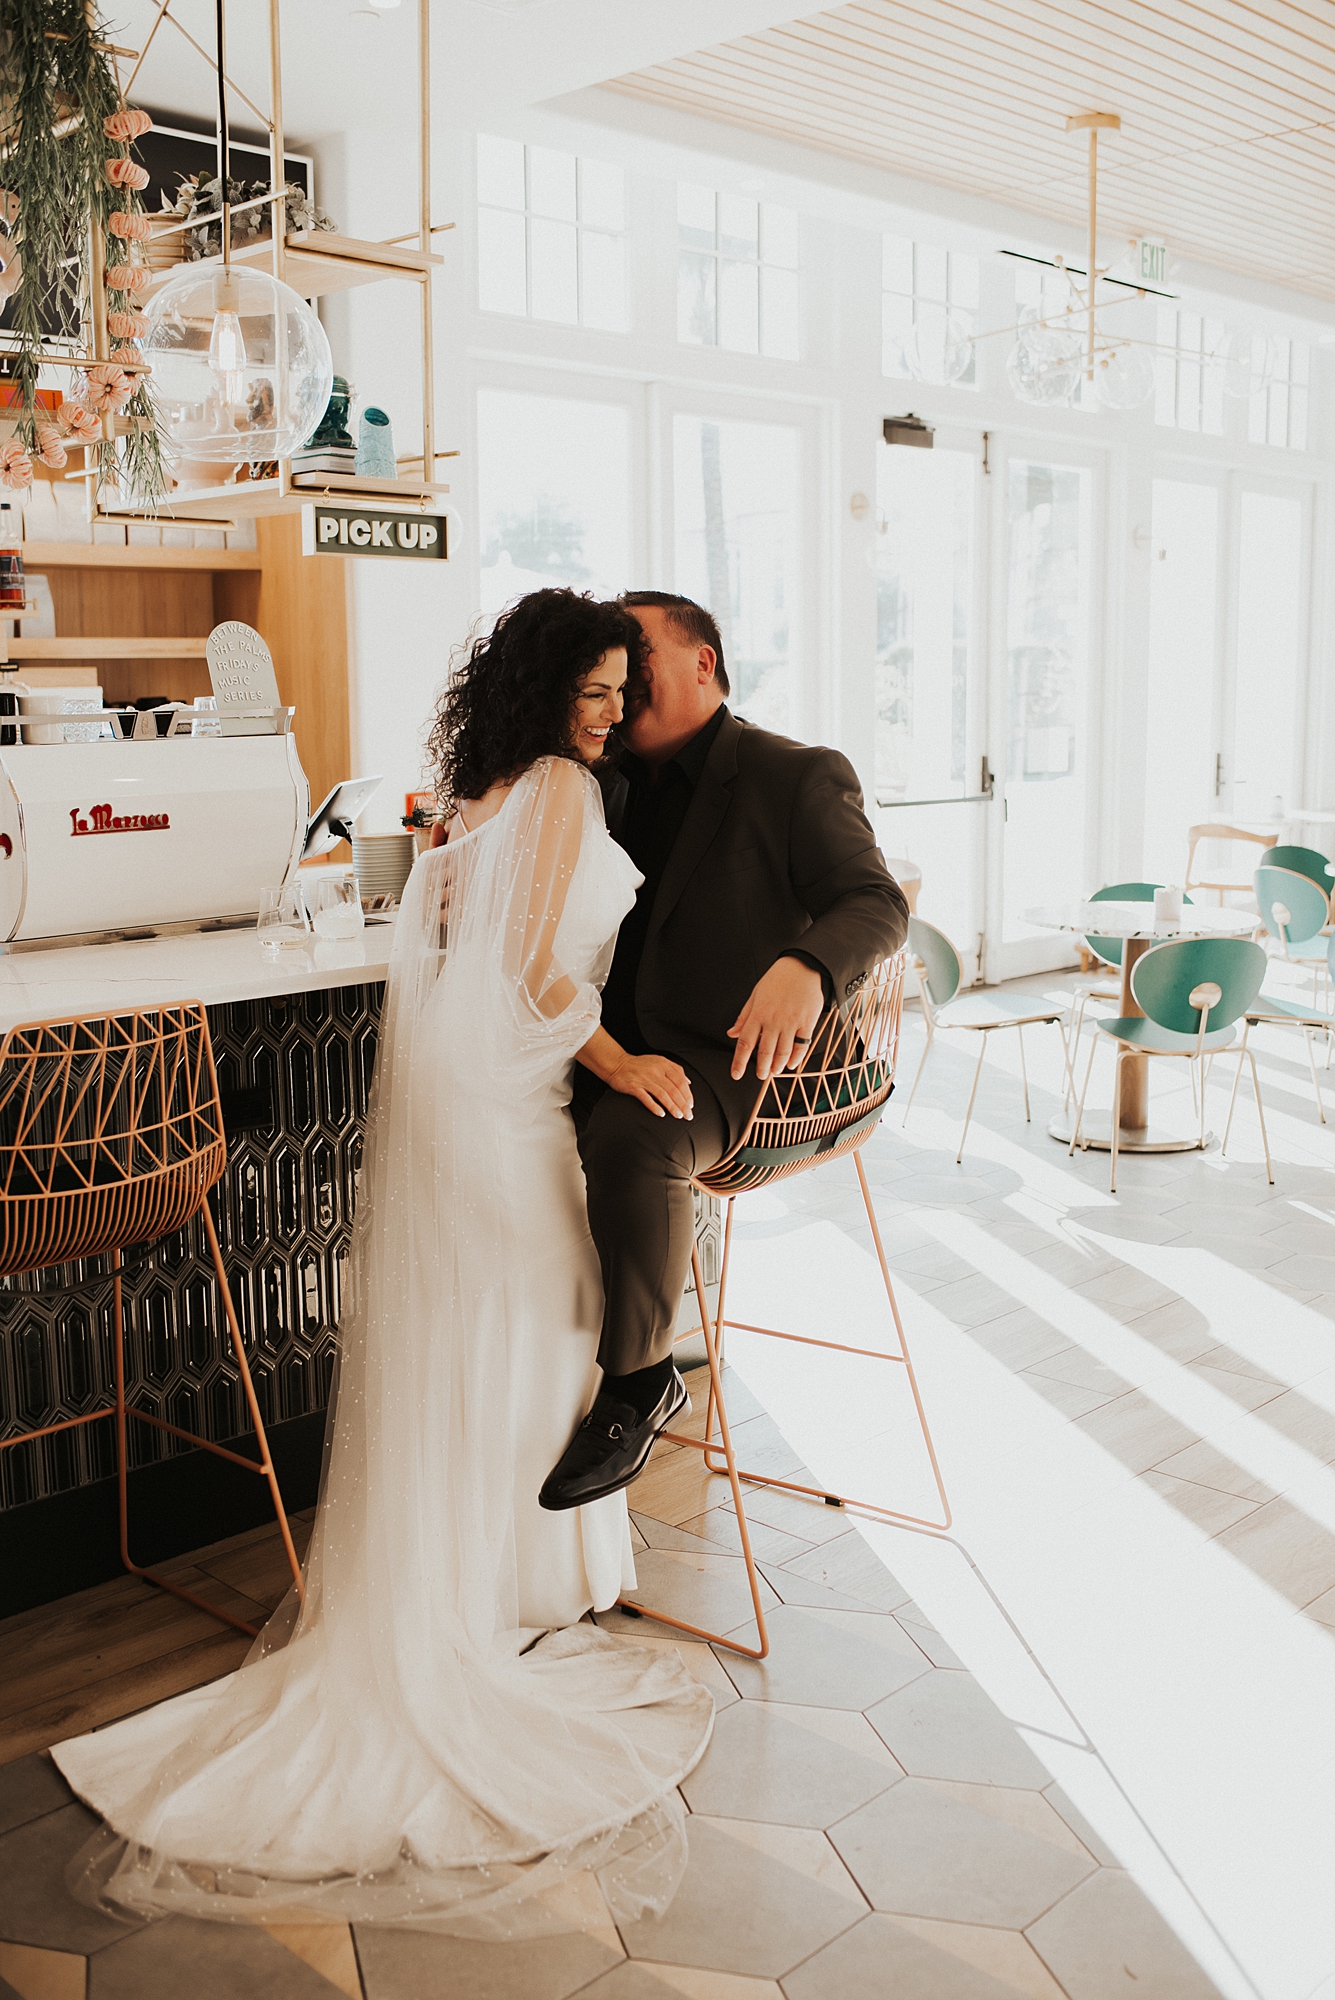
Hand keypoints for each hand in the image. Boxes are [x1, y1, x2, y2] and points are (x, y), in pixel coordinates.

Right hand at [607, 1052, 694, 1119]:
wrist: (617, 1064)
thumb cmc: (639, 1064)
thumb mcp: (659, 1061)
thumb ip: (675, 1070)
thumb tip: (688, 1082)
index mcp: (664, 1065)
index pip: (680, 1081)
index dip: (687, 1094)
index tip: (690, 1105)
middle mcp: (655, 1071)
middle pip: (673, 1090)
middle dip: (683, 1104)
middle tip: (688, 1115)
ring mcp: (644, 1079)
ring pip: (662, 1095)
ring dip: (672, 1106)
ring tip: (678, 1116)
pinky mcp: (633, 1086)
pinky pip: (646, 1098)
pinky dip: (654, 1106)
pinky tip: (661, 1114)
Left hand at [728, 957, 823, 1081]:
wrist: (803, 967)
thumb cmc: (778, 979)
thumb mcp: (755, 995)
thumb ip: (744, 1017)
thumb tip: (732, 1033)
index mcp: (758, 1013)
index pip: (745, 1043)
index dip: (739, 1061)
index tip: (736, 1074)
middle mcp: (774, 1020)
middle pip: (764, 1052)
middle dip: (761, 1068)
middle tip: (760, 1075)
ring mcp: (791, 1022)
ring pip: (783, 1052)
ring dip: (777, 1065)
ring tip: (774, 1071)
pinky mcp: (807, 1022)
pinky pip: (802, 1046)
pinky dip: (796, 1058)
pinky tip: (791, 1064)